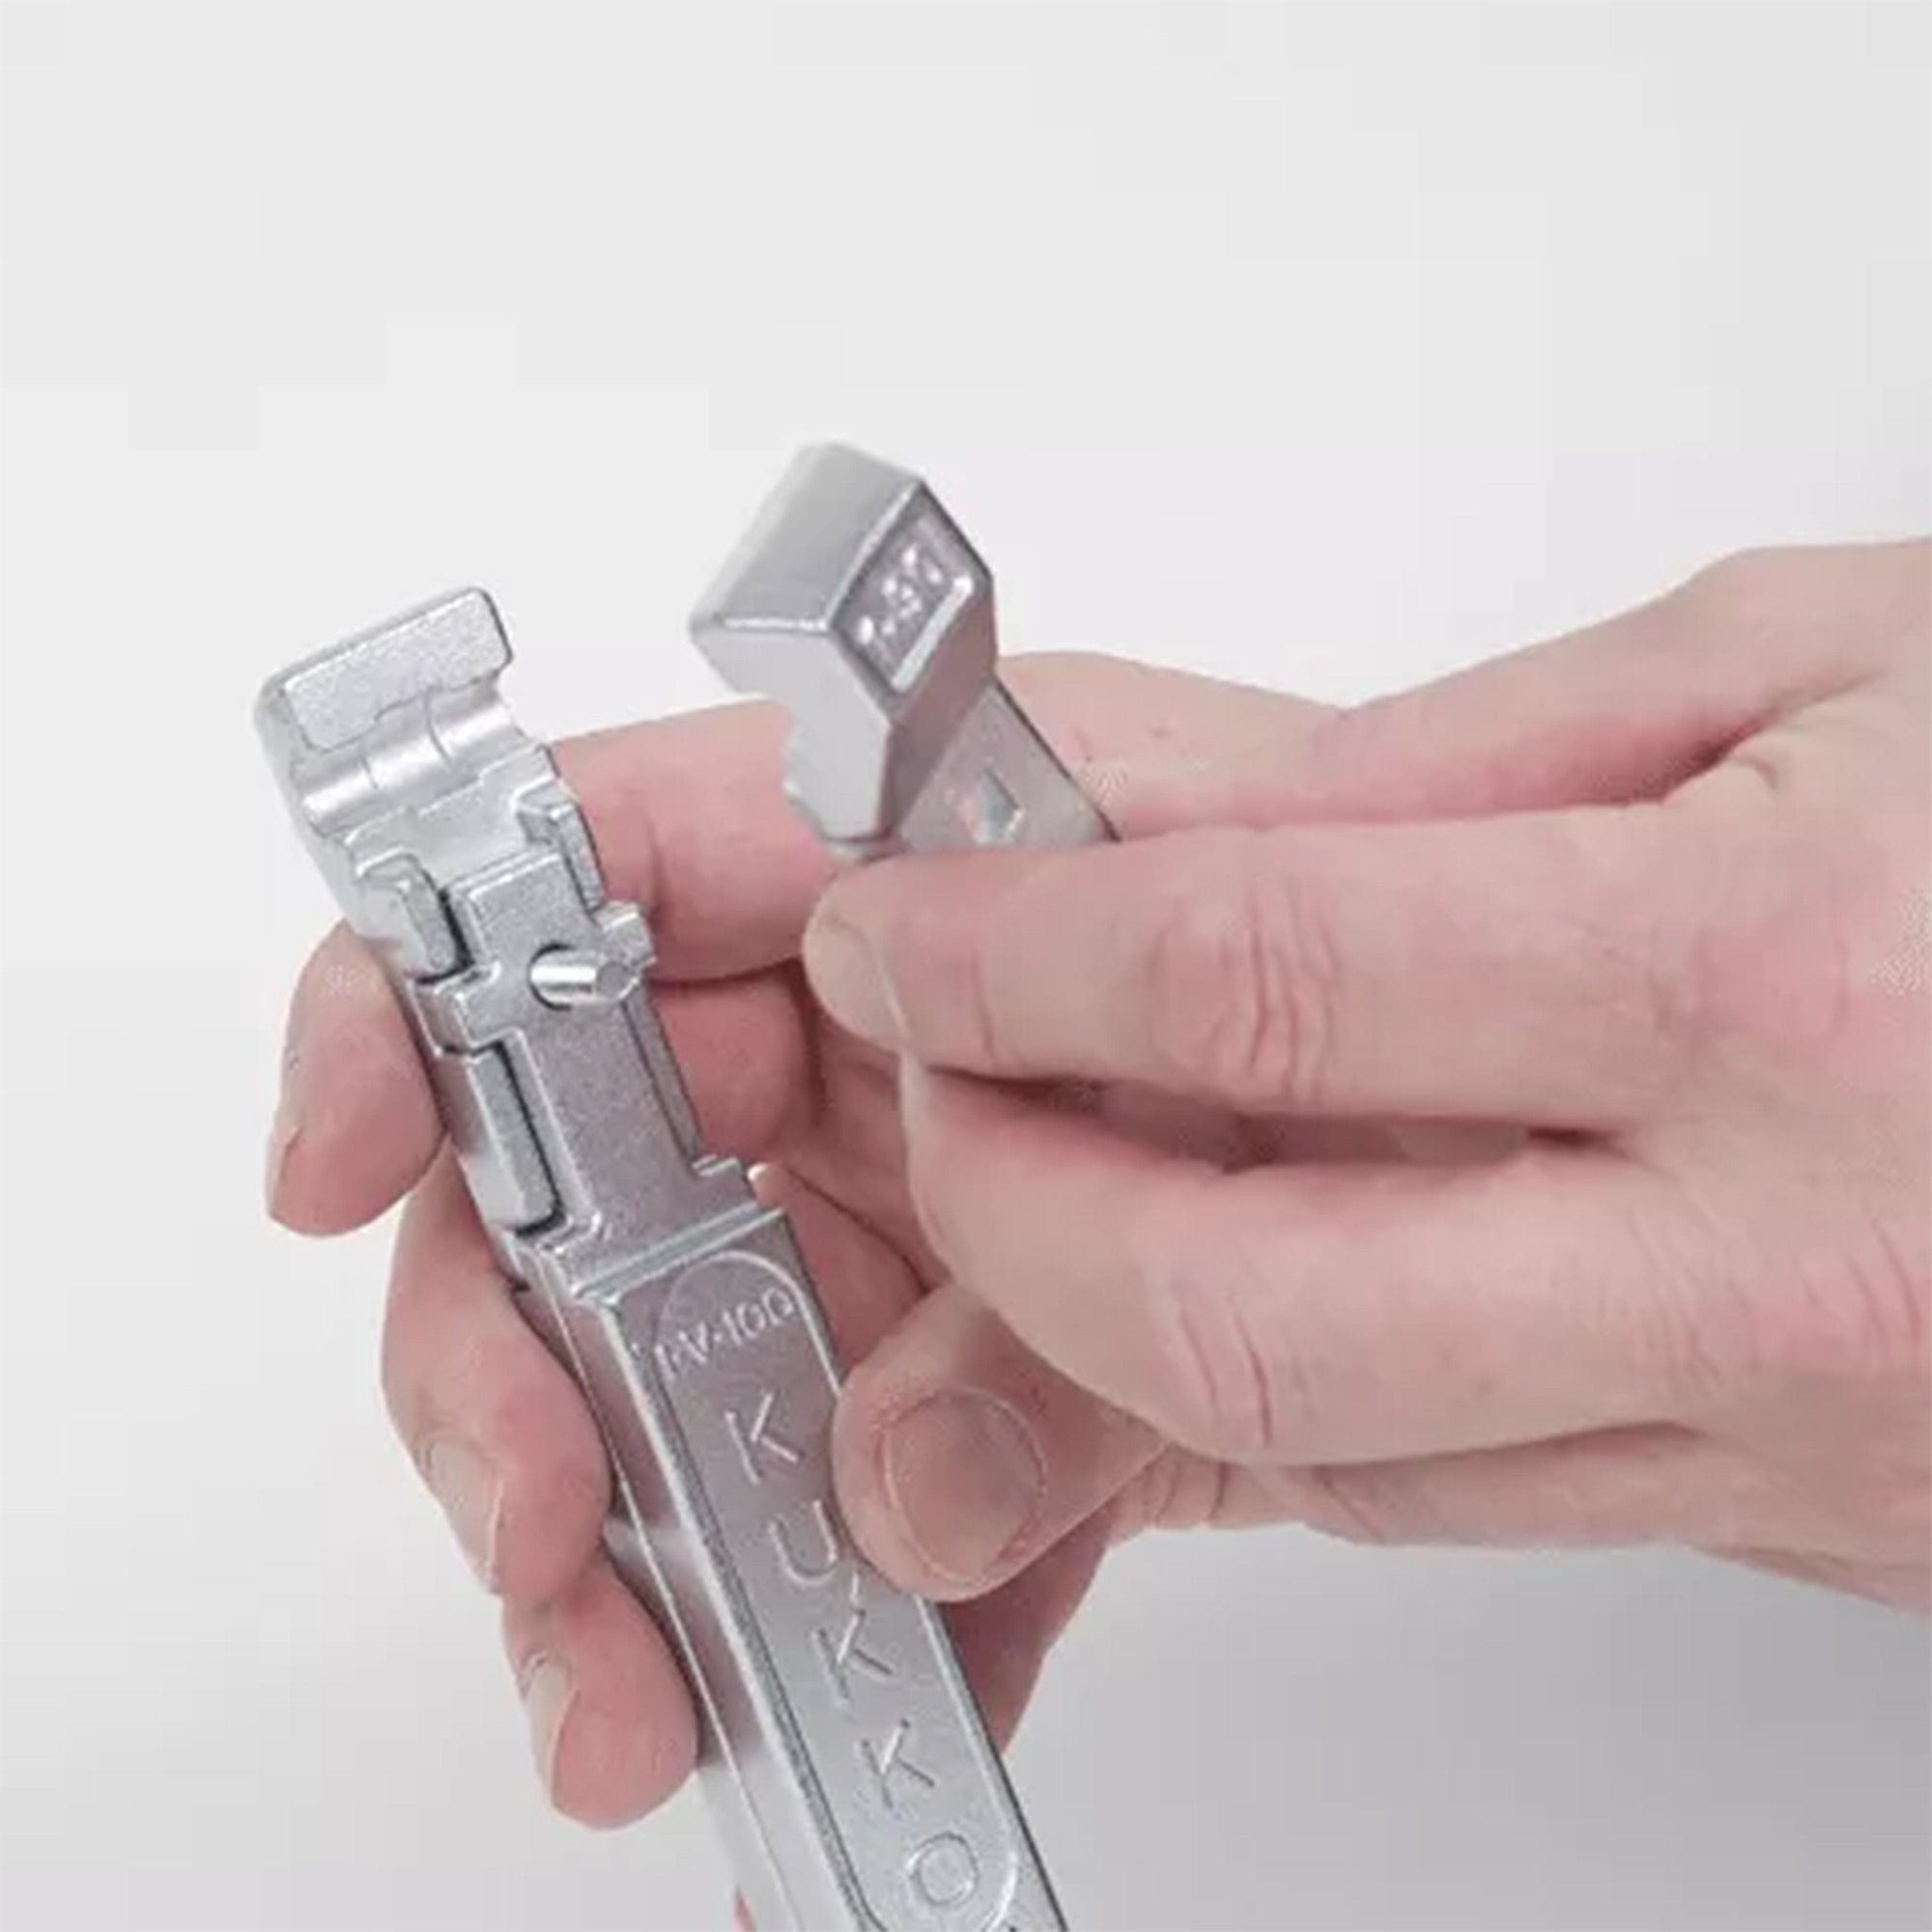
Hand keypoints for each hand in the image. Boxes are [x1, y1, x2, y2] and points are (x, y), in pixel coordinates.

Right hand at [265, 653, 1339, 1825]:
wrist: (1587, 1111)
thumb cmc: (1423, 973)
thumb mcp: (1267, 1029)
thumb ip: (1068, 1213)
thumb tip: (897, 1478)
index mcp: (907, 866)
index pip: (586, 878)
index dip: (425, 994)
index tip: (340, 1156)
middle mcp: (875, 1040)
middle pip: (577, 1170)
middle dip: (513, 1360)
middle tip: (540, 1523)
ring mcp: (914, 1210)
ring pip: (687, 1369)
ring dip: (643, 1547)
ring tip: (640, 1702)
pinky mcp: (990, 1366)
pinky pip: (864, 1500)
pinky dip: (839, 1629)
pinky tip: (815, 1747)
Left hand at [806, 541, 1930, 1616]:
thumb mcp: (1798, 672)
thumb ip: (1437, 766)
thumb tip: (1145, 810)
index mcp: (1776, 989)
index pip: (1255, 987)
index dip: (1010, 956)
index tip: (901, 926)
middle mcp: (1778, 1270)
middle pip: (1231, 1315)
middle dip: (999, 1204)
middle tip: (930, 1080)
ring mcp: (1791, 1445)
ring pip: (1316, 1444)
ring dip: (1111, 1307)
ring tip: (1051, 1149)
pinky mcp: (1796, 1532)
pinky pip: (1446, 1491)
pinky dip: (1286, 1385)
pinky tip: (1255, 1250)